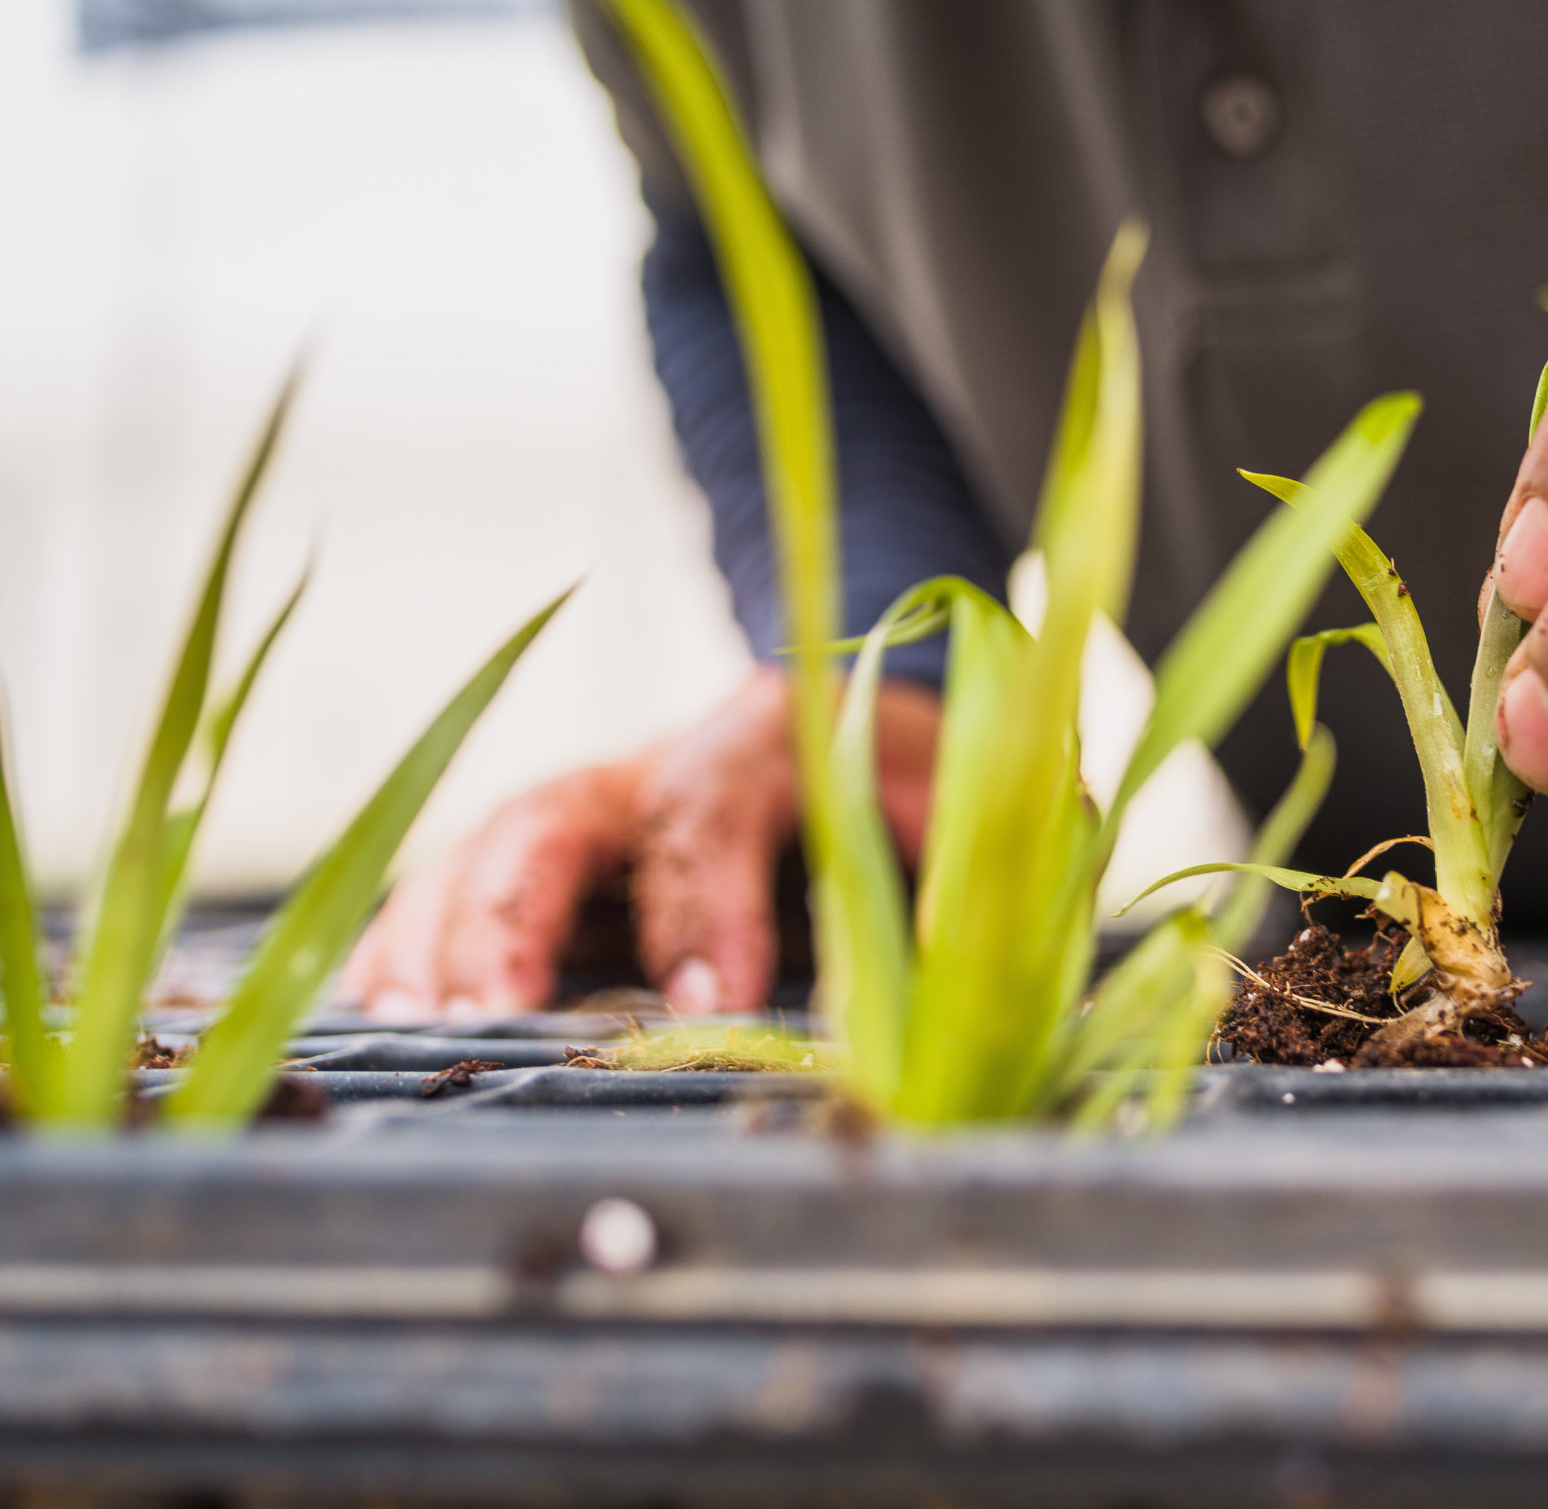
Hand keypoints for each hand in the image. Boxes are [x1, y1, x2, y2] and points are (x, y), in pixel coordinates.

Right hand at [340, 667, 939, 1015]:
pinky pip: (459, 882)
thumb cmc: (918, 786)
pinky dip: (409, 941)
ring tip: (411, 1028)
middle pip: (558, 813)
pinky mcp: (553, 856)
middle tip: (499, 1013)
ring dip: (439, 935)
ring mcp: (592, 808)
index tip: (707, 1000)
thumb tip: (936, 981)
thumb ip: (955, 882)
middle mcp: (656, 764)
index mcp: (767, 741)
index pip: (710, 805)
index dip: (701, 900)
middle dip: (517, 911)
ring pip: (486, 848)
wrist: (876, 722)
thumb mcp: (967, 817)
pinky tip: (376, 1011)